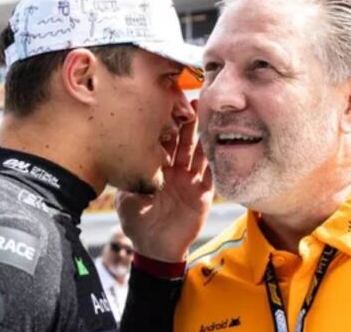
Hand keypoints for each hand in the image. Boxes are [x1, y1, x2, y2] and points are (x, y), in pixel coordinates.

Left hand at [115, 100, 212, 262]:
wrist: (155, 249)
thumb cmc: (137, 223)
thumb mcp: (127, 199)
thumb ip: (132, 179)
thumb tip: (128, 158)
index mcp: (156, 167)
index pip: (163, 141)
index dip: (166, 125)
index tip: (169, 106)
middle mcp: (175, 170)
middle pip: (184, 142)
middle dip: (188, 123)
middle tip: (193, 102)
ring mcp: (190, 180)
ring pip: (200, 154)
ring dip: (206, 137)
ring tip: (212, 119)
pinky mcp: (203, 193)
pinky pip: (212, 176)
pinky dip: (218, 163)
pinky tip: (223, 148)